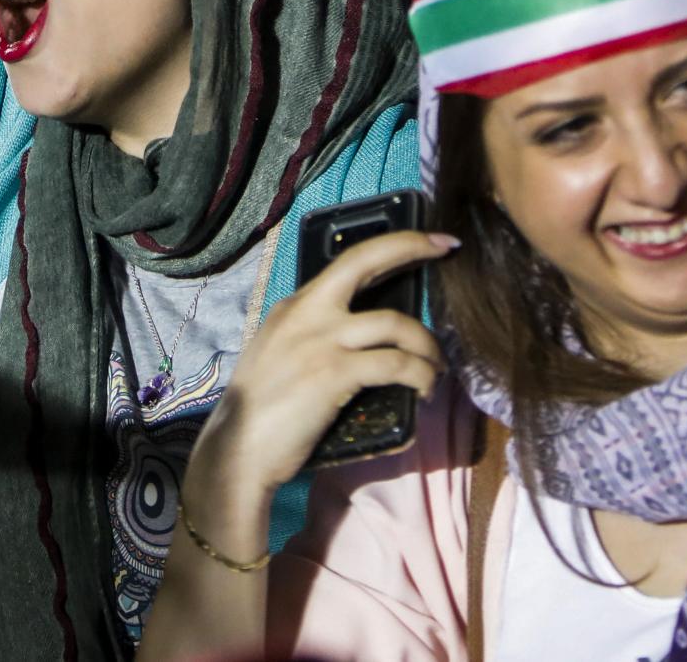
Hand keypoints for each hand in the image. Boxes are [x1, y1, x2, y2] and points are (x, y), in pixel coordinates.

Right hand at [182, 230, 451, 549]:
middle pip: (365, 261)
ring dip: (428, 346)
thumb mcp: (280, 352)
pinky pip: (395, 365)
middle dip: (411, 247)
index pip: (348, 261)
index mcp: (296, 305)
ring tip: (437, 369)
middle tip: (447, 246)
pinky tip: (424, 390)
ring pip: (396, 324)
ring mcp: (322, 340)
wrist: (239, 448)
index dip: (392, 245)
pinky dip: (420, 375)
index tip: (427, 239)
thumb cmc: (262, 410)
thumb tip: (357, 336)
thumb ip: (312, 334)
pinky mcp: (335, 373)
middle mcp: (308, 312)